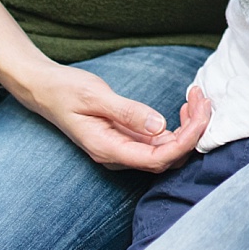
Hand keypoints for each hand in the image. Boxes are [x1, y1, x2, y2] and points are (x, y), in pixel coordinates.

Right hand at [25, 63, 209, 171]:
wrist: (46, 90)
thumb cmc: (67, 91)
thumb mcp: (96, 97)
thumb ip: (128, 111)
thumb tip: (160, 125)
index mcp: (108, 149)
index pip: (157, 159)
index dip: (185, 141)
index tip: (201, 114)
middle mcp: (118, 155)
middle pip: (166, 158)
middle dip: (192, 133)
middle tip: (203, 100)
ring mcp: (123, 148)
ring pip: (165, 151)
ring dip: (187, 129)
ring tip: (197, 99)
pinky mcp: (126, 138)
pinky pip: (158, 142)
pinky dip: (176, 127)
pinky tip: (183, 108)